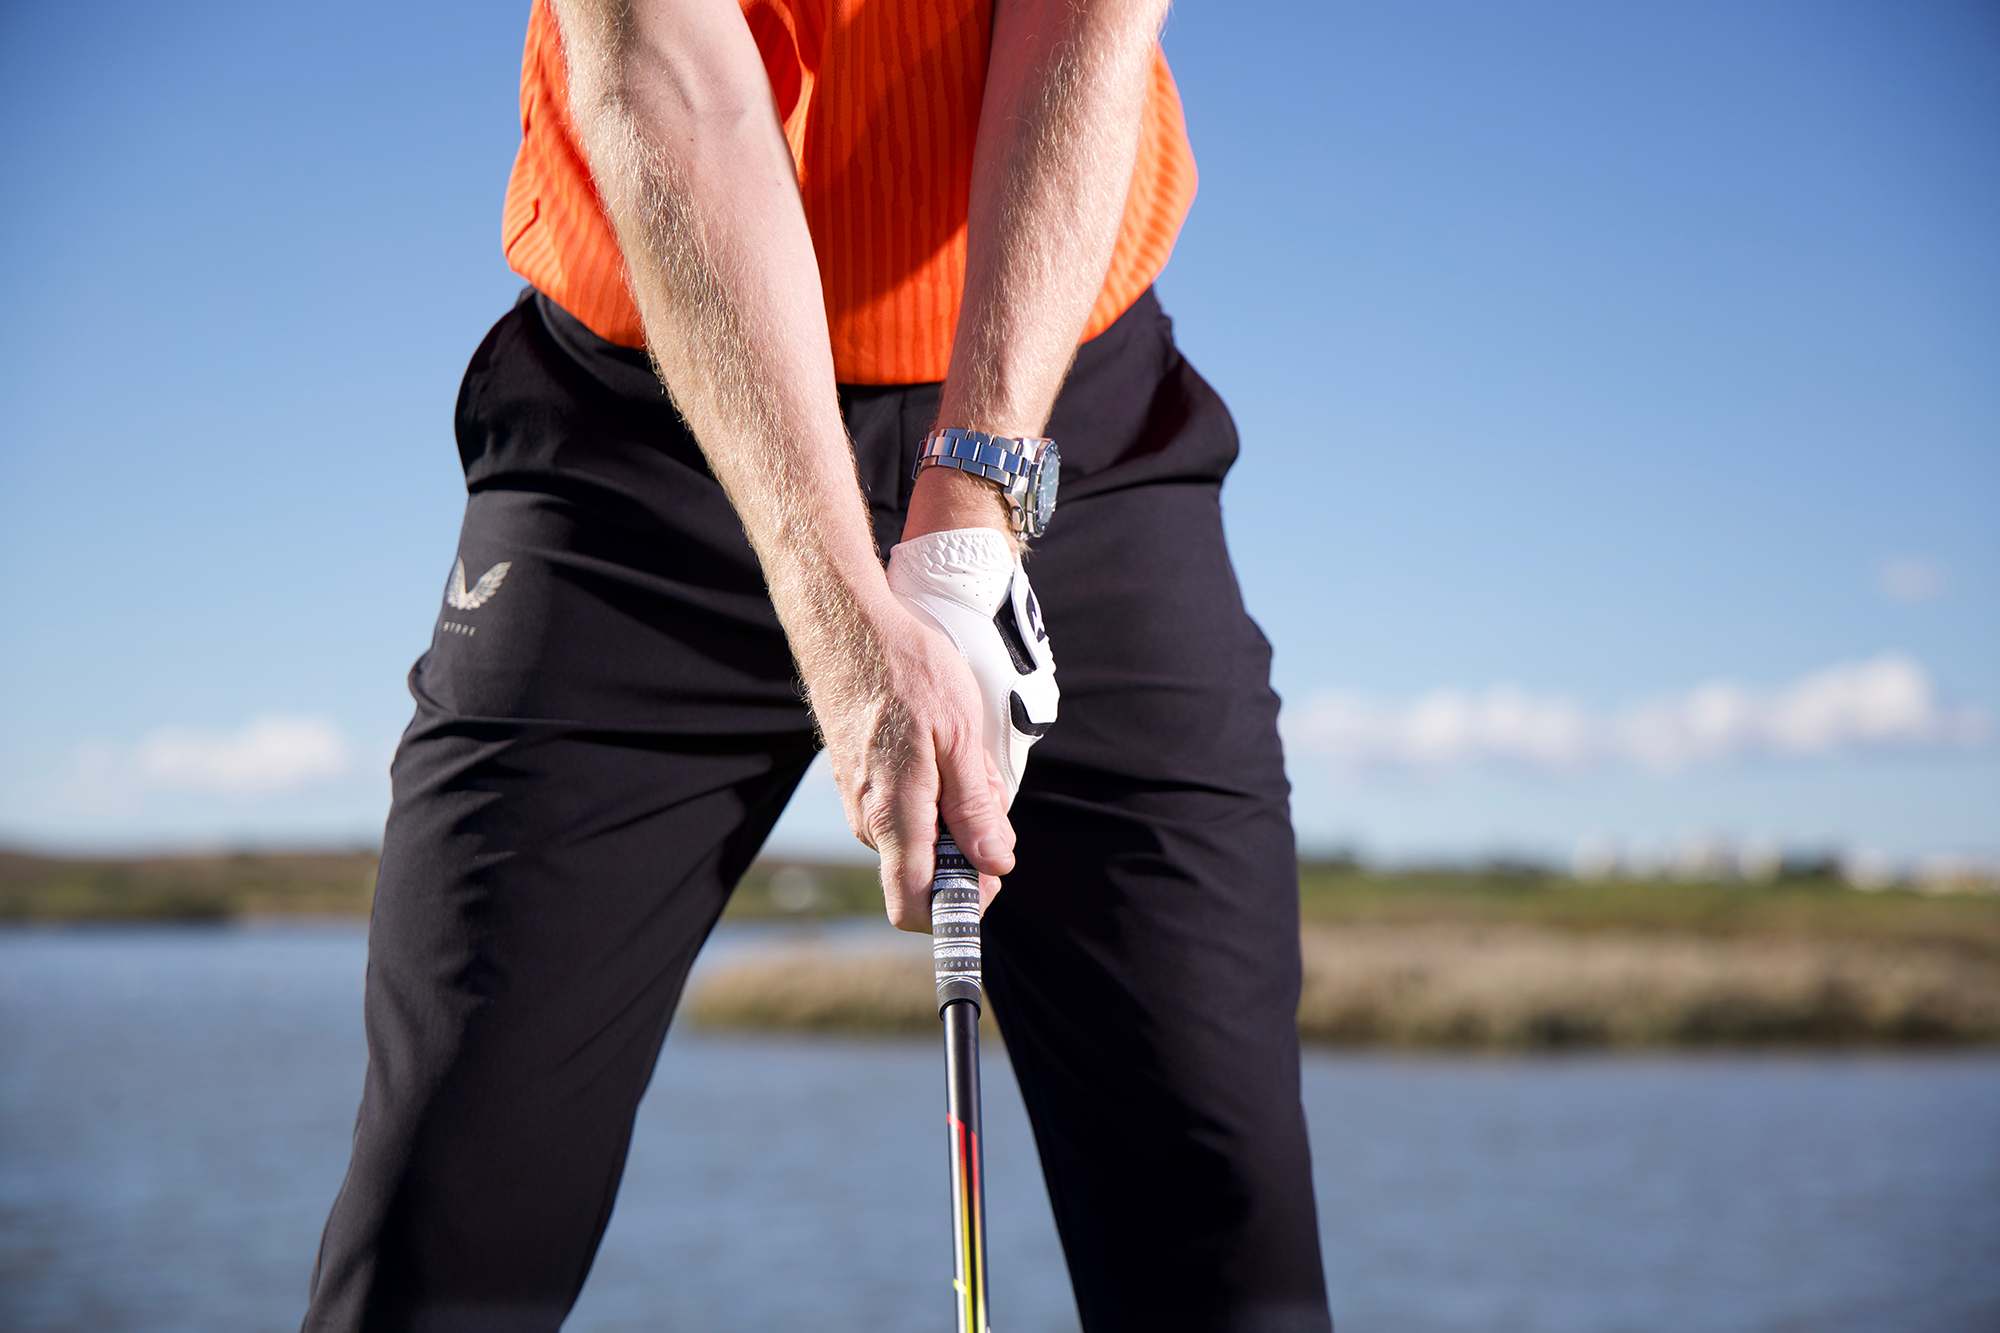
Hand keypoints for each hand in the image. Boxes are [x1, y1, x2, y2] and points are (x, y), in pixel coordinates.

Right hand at [807, 589, 1016, 931]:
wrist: (847, 626)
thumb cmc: (905, 670)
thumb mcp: (960, 736)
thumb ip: (974, 808)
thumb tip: (994, 864)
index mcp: (894, 815)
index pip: (914, 905)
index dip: (958, 910)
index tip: (990, 879)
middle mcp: (869, 820)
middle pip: (927, 872)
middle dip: (968, 845)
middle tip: (984, 787)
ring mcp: (859, 802)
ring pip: (920, 837)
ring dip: (953, 812)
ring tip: (959, 754)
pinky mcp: (858, 783)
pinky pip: (905, 810)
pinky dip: (933, 791)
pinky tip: (939, 747)